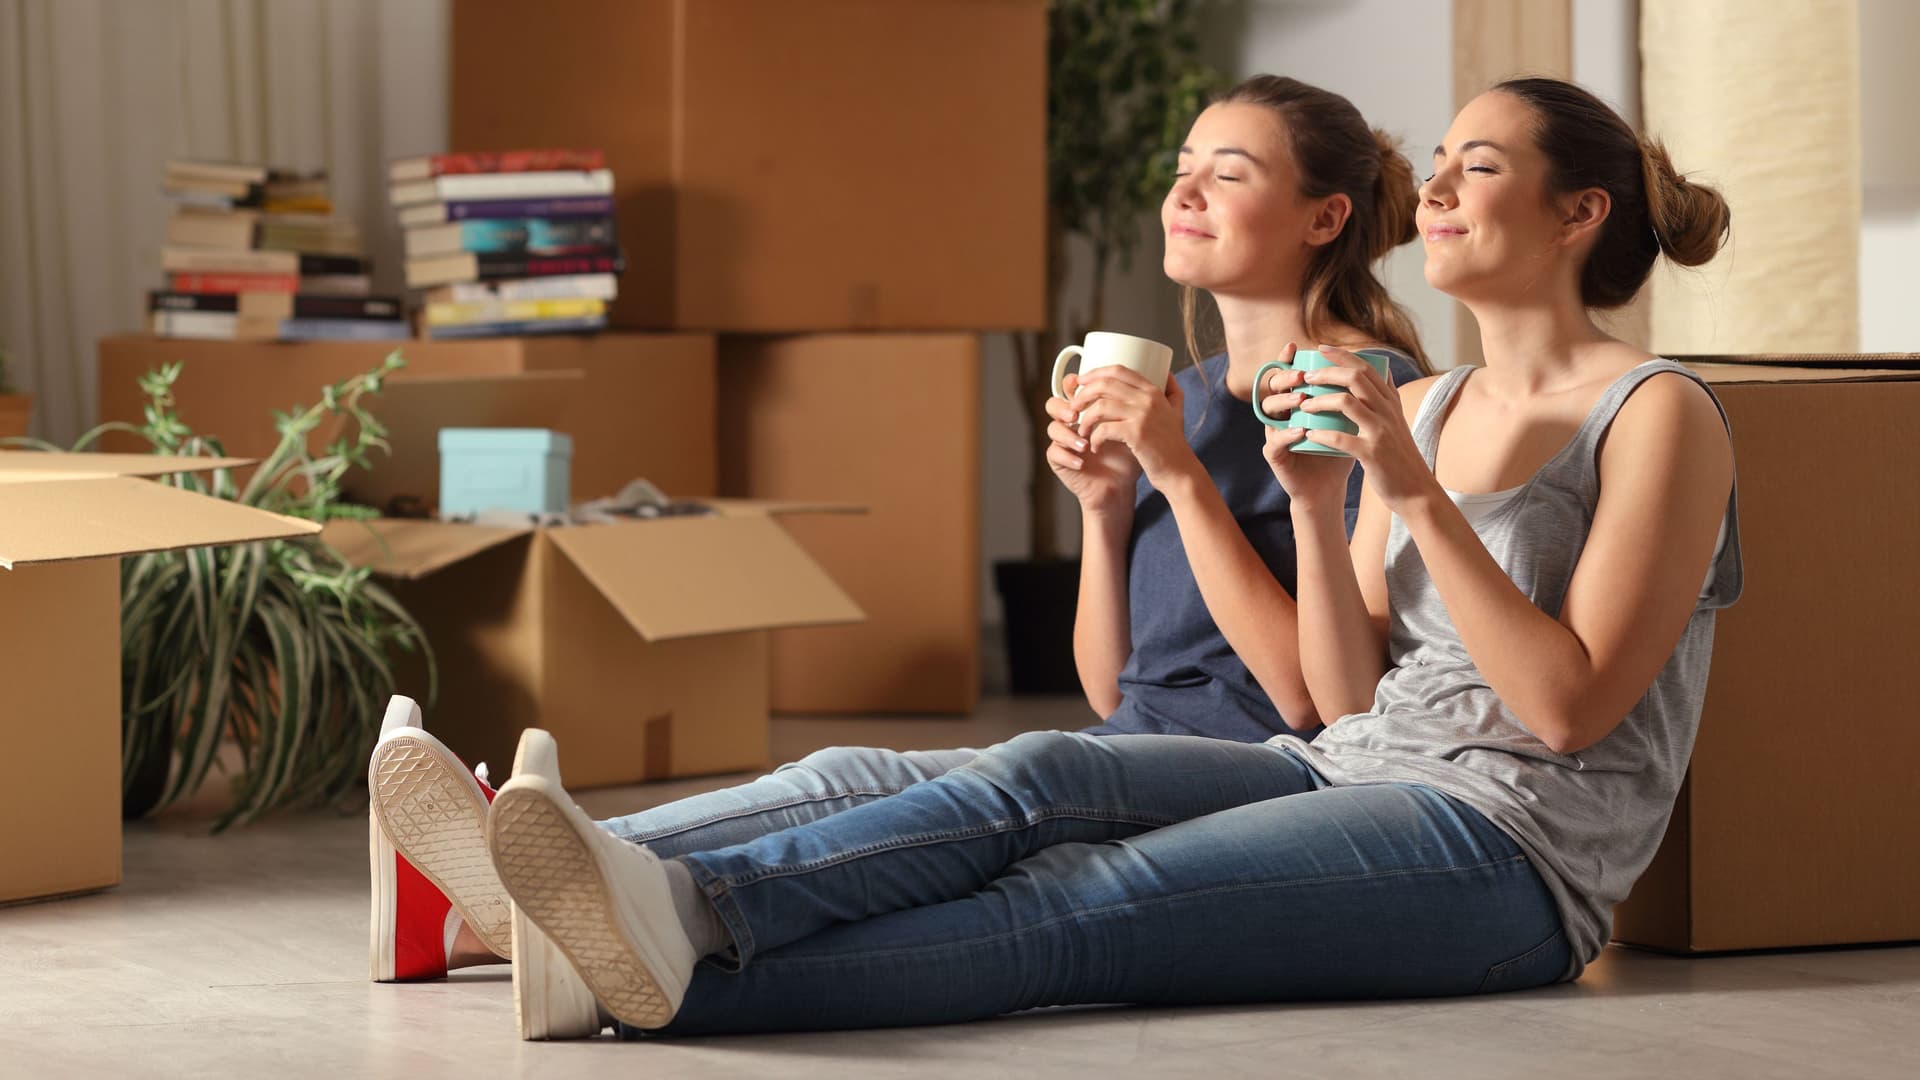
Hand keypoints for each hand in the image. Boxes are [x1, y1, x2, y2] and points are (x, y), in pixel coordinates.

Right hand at [1046, 372, 1141, 514]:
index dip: (1075, 383)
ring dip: (1067, 433)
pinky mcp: (1060, 461)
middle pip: (1055, 403)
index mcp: (1088, 409)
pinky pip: (1054, 453)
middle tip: (1076, 414)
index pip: (1074, 388)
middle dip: (1066, 406)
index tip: (1083, 382)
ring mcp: (1064, 441)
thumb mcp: (1142, 426)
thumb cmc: (1131, 455)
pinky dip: (1067, 456)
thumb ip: (1150, 401)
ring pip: (1052, 427)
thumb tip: (1168, 374)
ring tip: (1084, 443)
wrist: (1123, 486)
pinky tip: (1081, 462)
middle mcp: (1072, 422)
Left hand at [1068, 366, 1196, 489]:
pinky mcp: (1136, 433)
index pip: (1118, 370)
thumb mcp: (1177, 412)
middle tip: (1073, 406)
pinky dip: (1094, 438)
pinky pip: (1104, 429)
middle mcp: (1148, 399)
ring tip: (1081, 431)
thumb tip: (1167, 372)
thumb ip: (1172, 391)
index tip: (1080, 381)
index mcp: (1153, 391)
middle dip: (1083, 393)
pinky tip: (1095, 447)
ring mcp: (1142, 415)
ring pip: (1101, 406)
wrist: (1179, 471)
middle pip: (1105, 384)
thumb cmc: (1172, 444)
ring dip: (1085, 419)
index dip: (1095, 372)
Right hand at [1258, 343, 1357, 510]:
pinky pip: (1274, 440)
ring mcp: (1274, 432)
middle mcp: (1282, 412)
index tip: (1296, 346)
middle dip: (1285, 376)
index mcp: (1297, 400)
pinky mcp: (1274, 454)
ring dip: (1284, 401)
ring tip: (1302, 399)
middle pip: (1272, 385)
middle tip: (1302, 374)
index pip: (1288, 373)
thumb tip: (1383, 367)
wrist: (1328, 488)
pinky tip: (1301, 431)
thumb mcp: (1350, 419)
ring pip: (1268, 409)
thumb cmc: (1339, 450)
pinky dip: (1287, 434)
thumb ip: (1358, 395)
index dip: (1288, 358)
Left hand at [1278, 344, 1438, 512]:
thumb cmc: (1400, 456)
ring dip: (1319, 400)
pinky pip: (1341, 438)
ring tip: (1303, 405)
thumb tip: (1383, 370)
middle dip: (1326, 372)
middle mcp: (1387, 412)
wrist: (1416, 491)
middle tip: (1307, 376)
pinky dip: (1322, 434)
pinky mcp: (1372, 454)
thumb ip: (1389, 397)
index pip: (1366, 367)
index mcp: (1391, 402)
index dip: (1342, 355)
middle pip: (1355, 377)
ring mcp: (1380, 432)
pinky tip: (1308, 435)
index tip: (1321, 348)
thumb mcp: (1399, 421)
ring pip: (1346, 402)